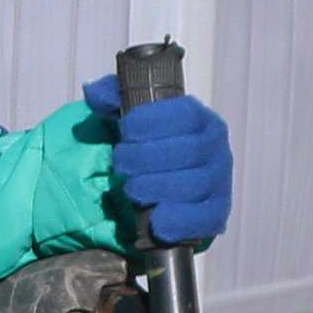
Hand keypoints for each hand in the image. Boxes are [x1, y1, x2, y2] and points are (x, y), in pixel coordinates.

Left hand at [81, 71, 232, 245]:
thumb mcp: (130, 120)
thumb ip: (113, 98)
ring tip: (131, 189)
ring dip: (156, 187)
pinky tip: (155, 219)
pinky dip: (178, 219)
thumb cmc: (150, 150)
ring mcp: (218, 184)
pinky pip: (202, 218)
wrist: (160, 191)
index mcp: (201, 120)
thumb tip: (94, 93)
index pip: (186, 114)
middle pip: (189, 151)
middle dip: (148, 157)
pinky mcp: (214, 216)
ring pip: (194, 185)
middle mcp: (216, 149)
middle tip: (121, 162)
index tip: (125, 129)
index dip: (154, 121)